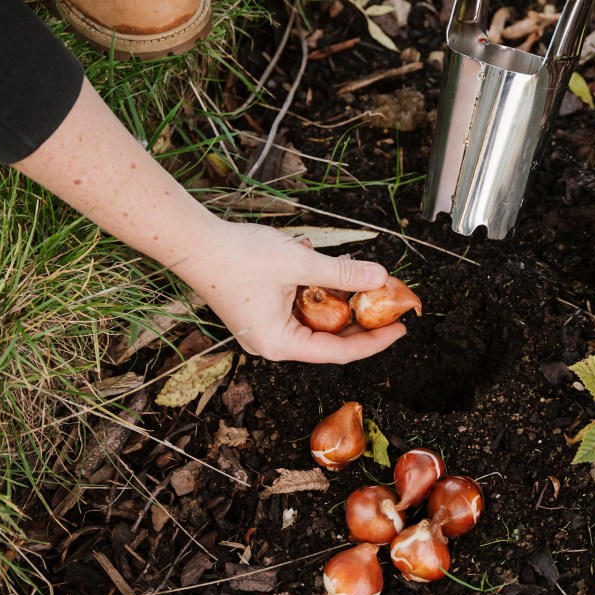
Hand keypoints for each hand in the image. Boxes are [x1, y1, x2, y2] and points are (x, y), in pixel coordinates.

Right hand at [177, 219, 407, 362]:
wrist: (193, 242)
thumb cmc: (240, 256)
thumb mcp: (299, 264)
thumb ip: (342, 273)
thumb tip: (380, 277)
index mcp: (280, 344)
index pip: (339, 352)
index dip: (374, 341)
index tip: (401, 328)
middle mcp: (272, 342)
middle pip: (327, 336)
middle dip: (359, 315)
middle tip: (387, 297)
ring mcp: (263, 327)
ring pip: (313, 318)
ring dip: (337, 297)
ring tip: (359, 275)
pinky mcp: (257, 310)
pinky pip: (296, 306)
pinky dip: (315, 288)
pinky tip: (324, 263)